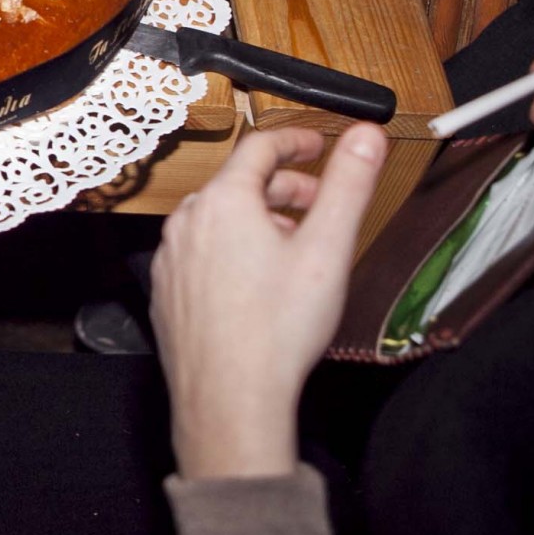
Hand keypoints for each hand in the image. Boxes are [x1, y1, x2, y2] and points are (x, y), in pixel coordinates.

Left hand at [152, 125, 387, 478]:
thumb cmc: (277, 329)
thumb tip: (367, 136)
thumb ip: (349, 185)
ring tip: (292, 246)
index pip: (259, 147)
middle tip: (318, 203)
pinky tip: (256, 282)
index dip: (295, 141)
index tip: (317, 146)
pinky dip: (230, 252)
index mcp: (223, 202)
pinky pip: (199, 255)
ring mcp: (170, 259)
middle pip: (237, 184)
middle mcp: (187, 223)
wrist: (230, 398)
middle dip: (282, 187)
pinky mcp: (166, 293)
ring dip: (256, 220)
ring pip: (217, 221)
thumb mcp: (327, 249)